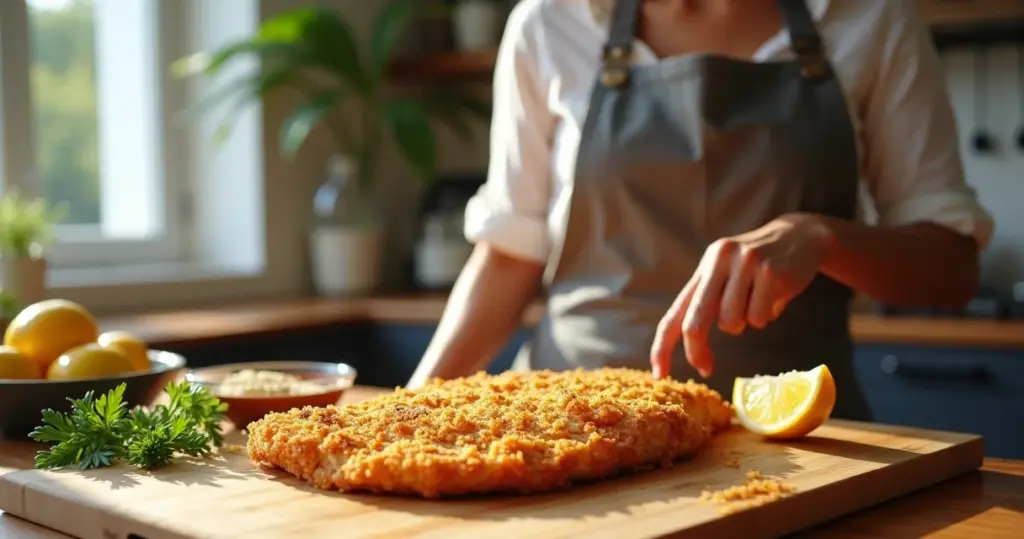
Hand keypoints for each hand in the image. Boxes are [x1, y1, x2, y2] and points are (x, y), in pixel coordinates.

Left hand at [649, 213, 832, 379]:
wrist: (802, 236)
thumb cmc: (761, 267)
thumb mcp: (729, 274)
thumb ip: (710, 302)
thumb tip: (693, 346)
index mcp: (706, 266)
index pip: (675, 312)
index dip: (663, 346)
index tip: (659, 374)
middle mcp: (719, 261)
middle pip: (695, 322)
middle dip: (697, 351)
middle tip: (705, 368)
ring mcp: (744, 264)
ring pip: (731, 323)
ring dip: (744, 324)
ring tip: (757, 303)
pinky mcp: (770, 273)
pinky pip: (758, 318)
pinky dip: (765, 318)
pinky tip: (774, 296)